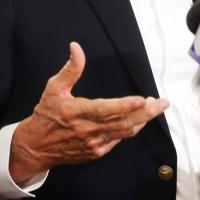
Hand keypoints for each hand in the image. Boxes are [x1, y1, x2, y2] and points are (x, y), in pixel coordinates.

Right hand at [9, 42, 168, 182]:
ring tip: (155, 108)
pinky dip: (130, 129)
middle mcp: (87, 129)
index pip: (106, 109)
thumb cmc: (46, 114)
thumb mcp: (53, 87)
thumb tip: (76, 47)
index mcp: (76, 112)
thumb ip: (70, 69)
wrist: (36, 146)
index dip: (126, 105)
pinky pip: (118, 140)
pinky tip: (138, 120)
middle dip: (146, 113)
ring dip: (142, 120)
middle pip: (123, 122)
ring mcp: (94, 143)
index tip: (143, 99)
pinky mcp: (97, 152)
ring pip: (125, 132)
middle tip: (163, 103)